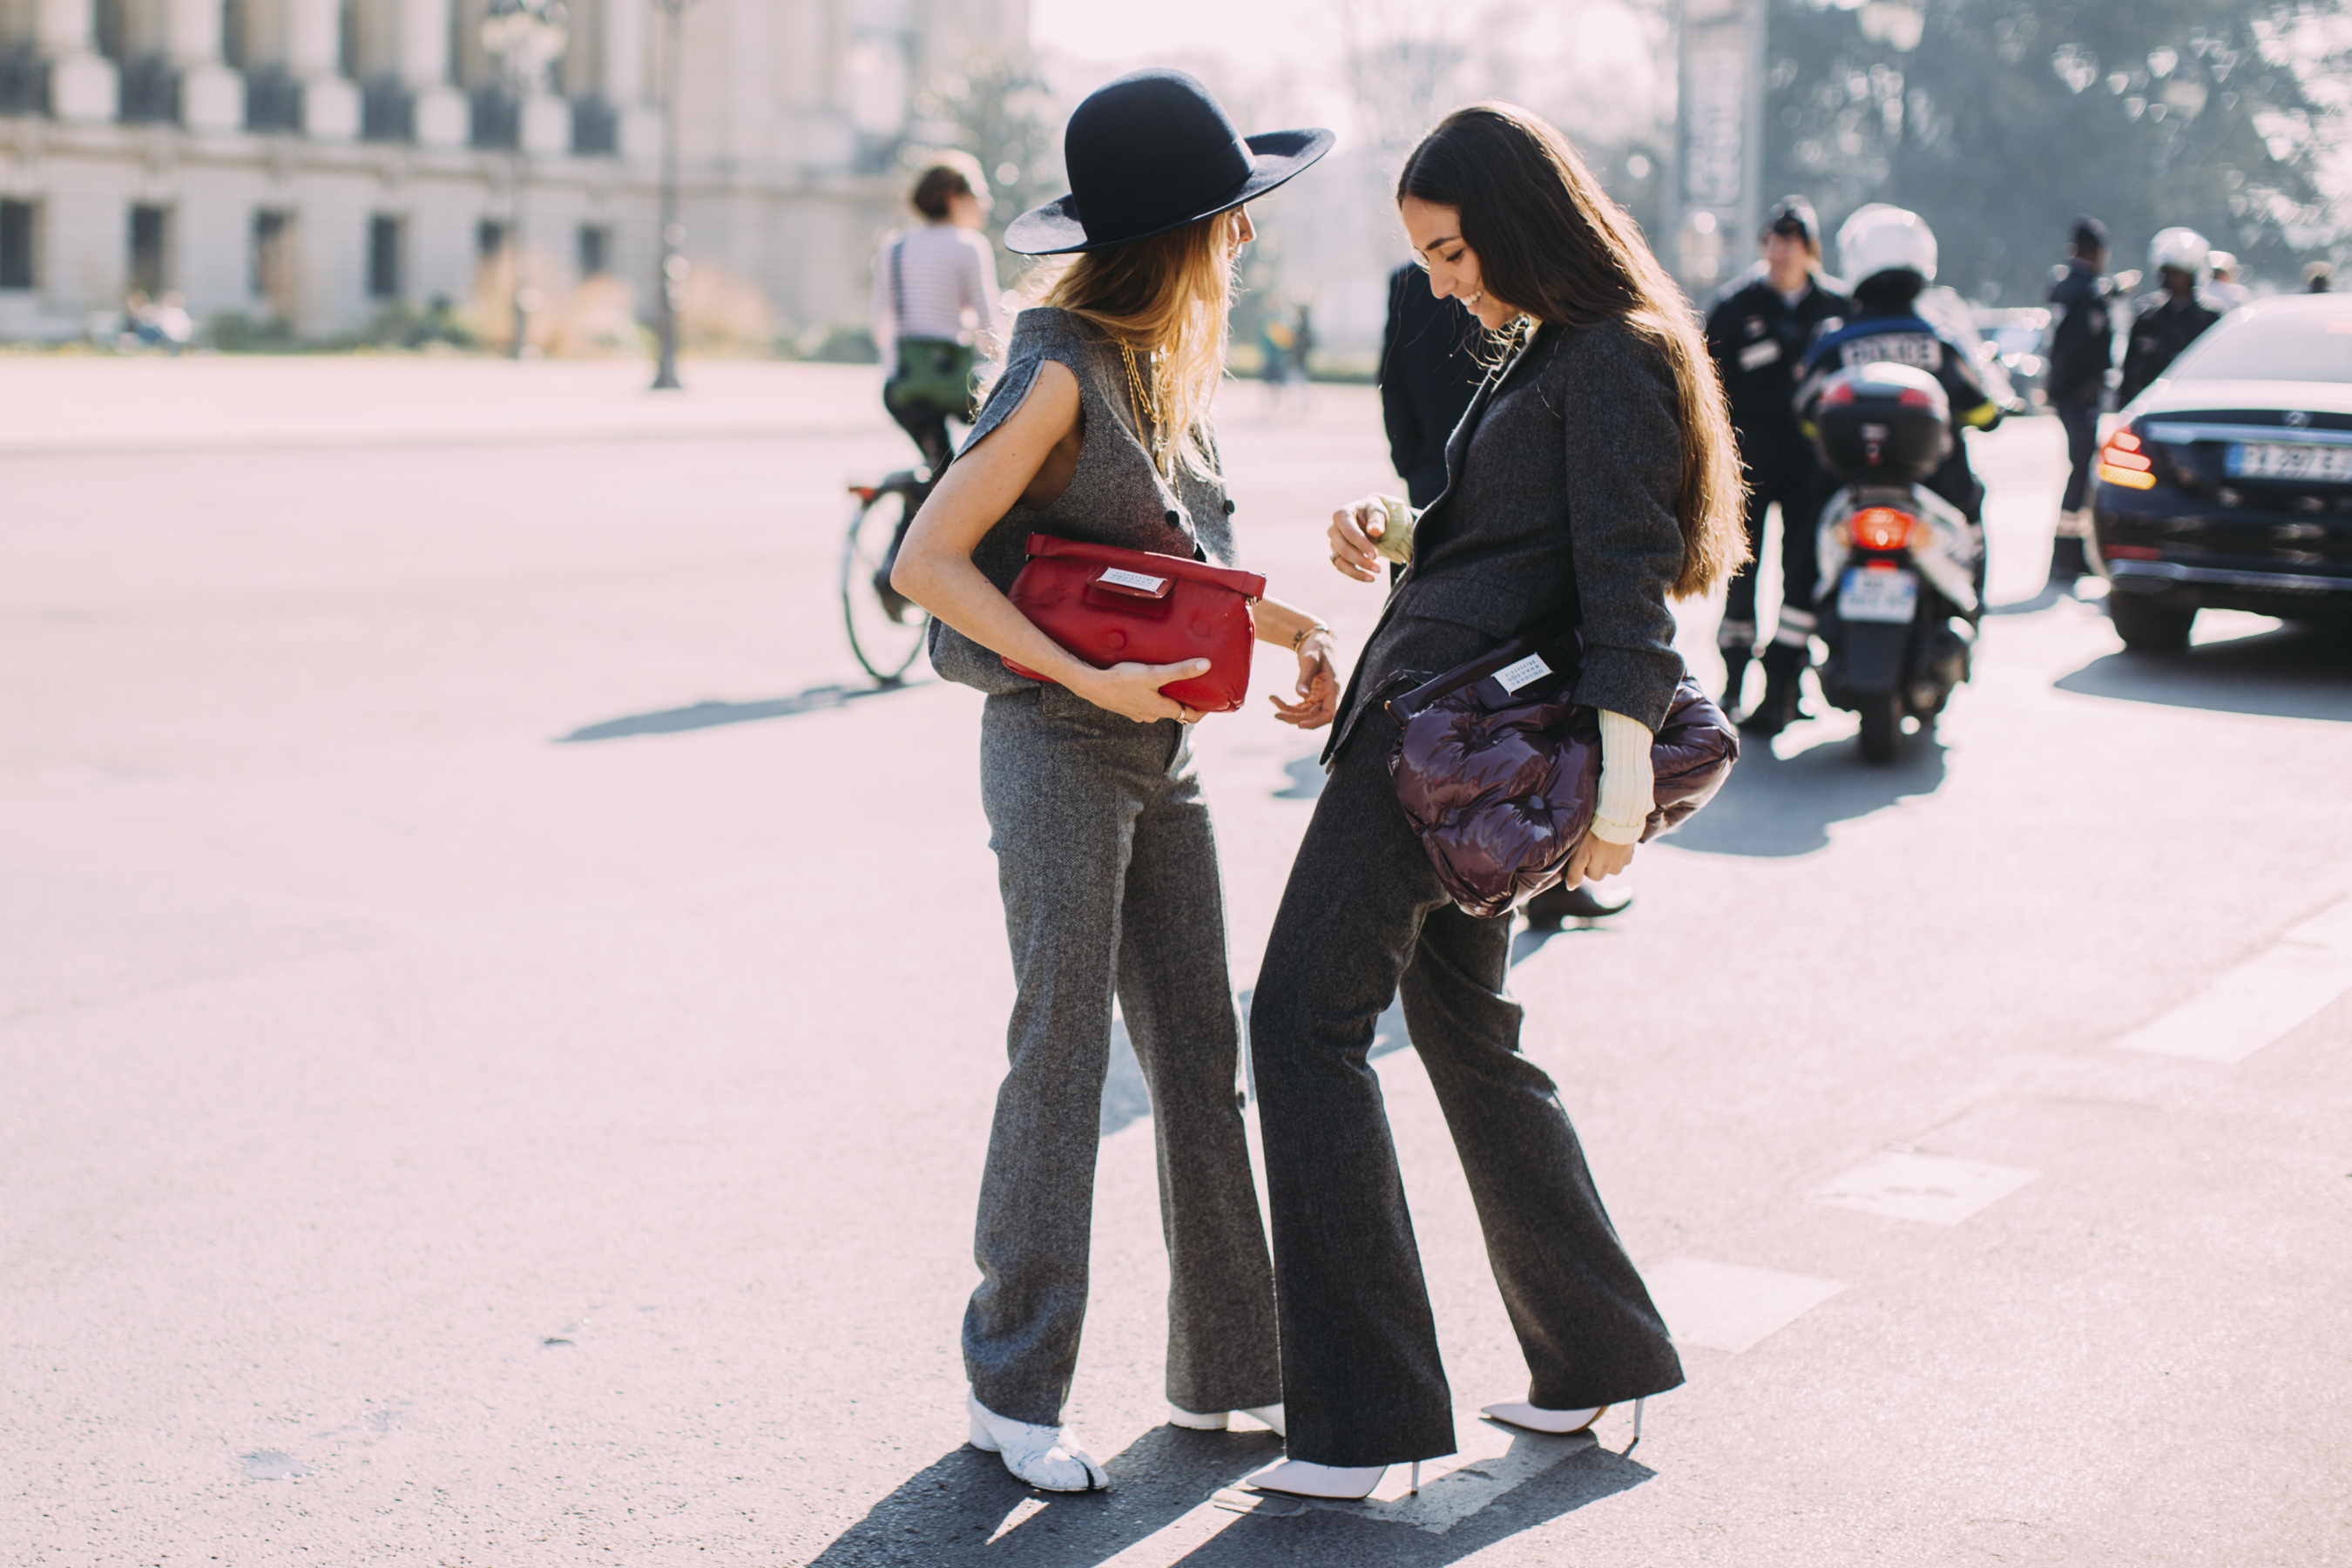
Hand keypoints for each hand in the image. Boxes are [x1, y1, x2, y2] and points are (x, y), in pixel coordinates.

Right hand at [1066, 658, 1209, 723]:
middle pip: (1173, 710)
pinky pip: (1144, 704)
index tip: (1211, 700)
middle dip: (1183, 700)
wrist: (1090, 684)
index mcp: (1161, 709)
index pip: (1189, 715)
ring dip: (1165, 698)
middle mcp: (1151, 715)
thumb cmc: (1123, 680)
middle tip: (1192, 685)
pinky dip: (1150, 697)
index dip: (1202, 709)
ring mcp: (1137, 713)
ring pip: (1158, 707)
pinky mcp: (1125, 708)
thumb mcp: (1154, 673)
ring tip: (1170, 682)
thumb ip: (1181, 670)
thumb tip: (1206, 665)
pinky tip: (1146, 685)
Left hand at [1269, 629, 1338, 729]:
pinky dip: (1286, 705)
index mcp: (1333, 689)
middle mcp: (1328, 697)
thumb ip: (1305, 678)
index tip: (1300, 725)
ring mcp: (1319, 698)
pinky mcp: (1310, 696)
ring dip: (1287, 711)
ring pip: (1304, 713)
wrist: (1316, 641)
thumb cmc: (1317, 648)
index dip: (1316, 723)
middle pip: (1313, 716)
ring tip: (1272, 699)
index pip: (1329, 714)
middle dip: (1294, 717)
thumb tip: (1301, 696)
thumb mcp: (1311, 660)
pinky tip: (1274, 698)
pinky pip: (1299, 707)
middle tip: (1276, 714)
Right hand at [1327, 496, 1387, 581]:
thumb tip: (1374, 531)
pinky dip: (1355, 574)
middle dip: (1360, 560)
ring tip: (1374, 576)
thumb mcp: (1378, 512)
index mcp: (1342, 515)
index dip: (1362, 545)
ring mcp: (1333, 543)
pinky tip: (1369, 578)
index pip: (1349, 532)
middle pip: (1343, 548)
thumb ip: (1377, 520)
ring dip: (1357, 570)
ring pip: (1341, 560)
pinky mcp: (1337, 554)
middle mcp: (1334, 529)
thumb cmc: (1373, 513)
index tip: (1375, 555)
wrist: (1369, 517)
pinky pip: (1342, 567)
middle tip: (1378, 568)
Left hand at [1557, 832, 1634, 889]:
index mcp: (1597, 875)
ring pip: (1610, 861)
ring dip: (1606, 853)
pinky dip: (1616, 848)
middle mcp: (1611, 873)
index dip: (1583, 859)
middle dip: (1595, 857)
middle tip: (1593, 842)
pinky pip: (1620, 854)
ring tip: (1603, 839)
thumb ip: (1574, 874)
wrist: (1618, 822)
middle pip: (1599, 867)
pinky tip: (1613, 838)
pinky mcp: (1630, 854)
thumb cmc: (1594, 837)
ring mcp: (1622, 864)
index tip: (1584, 848)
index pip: (1586, 871)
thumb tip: (1571, 888)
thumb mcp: (1579, 855)